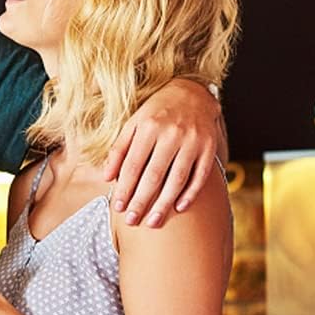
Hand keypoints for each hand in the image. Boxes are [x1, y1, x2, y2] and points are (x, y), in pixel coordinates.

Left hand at [104, 79, 220, 227]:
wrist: (192, 92)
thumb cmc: (156, 113)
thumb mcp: (133, 124)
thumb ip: (119, 149)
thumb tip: (106, 177)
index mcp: (148, 126)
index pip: (133, 164)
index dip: (124, 188)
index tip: (118, 207)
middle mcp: (171, 133)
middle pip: (154, 175)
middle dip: (141, 201)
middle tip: (132, 221)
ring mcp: (192, 141)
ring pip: (177, 179)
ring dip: (164, 204)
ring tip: (153, 222)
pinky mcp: (208, 147)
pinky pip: (200, 176)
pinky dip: (190, 194)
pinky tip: (179, 208)